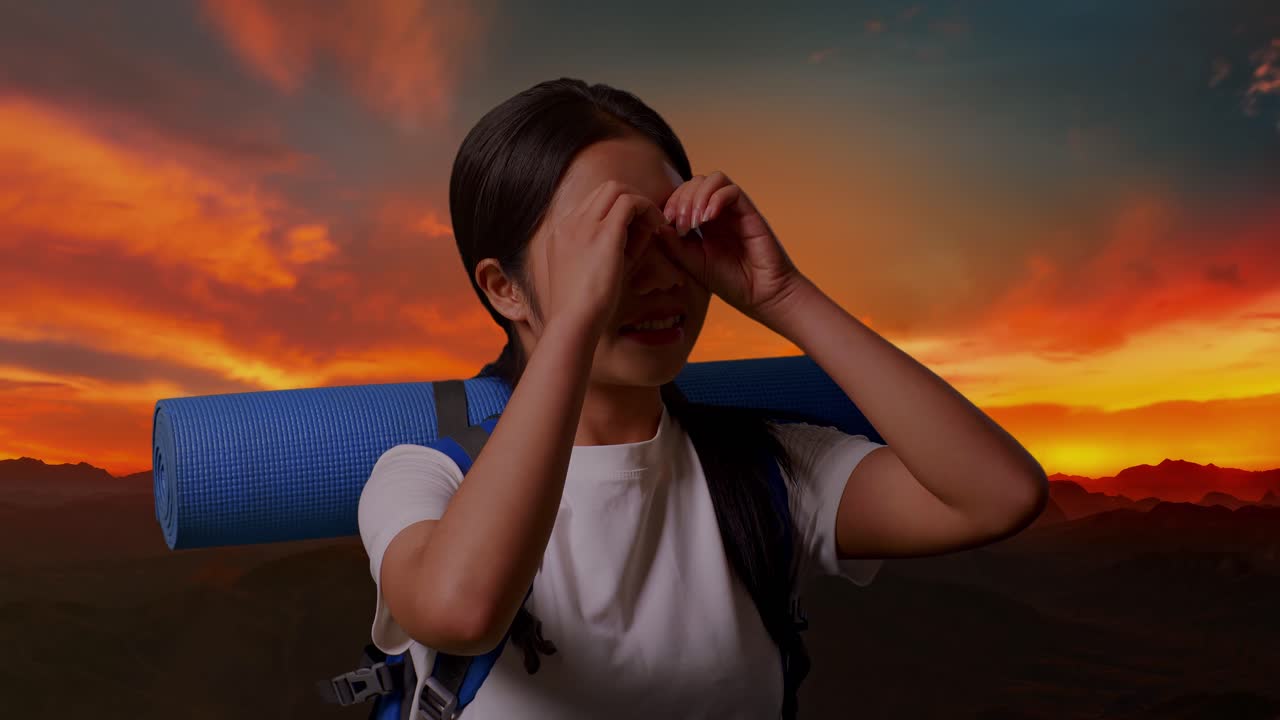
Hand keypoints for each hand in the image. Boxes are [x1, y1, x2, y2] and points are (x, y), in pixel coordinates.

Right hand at [542, 180, 677, 338]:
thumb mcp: (599, 272)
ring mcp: (583, 225)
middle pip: (604, 189)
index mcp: (561, 233)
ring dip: (639, 201)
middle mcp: (569, 223)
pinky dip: (646, 208)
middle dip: (631, 199)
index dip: (619, 211)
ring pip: (616, 189)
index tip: (636, 229)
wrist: (573, 322)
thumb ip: (619, 249)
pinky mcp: (603, 233)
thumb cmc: (587, 308)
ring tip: (655, 223)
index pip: (593, 204)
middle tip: (649, 222)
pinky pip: (629, 203)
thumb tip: (645, 229)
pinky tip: (657, 226)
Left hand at [658, 171, 804, 322]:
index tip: (666, 224)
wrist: (762, 296)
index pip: (683, 195)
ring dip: (697, 196)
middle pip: (695, 182)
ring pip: (713, 179)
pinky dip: (716, 199)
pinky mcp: (749, 212)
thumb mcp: (693, 264)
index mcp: (704, 222)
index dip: (671, 203)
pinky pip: (731, 190)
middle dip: (682, 199)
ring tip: (694, 222)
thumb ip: (674, 245)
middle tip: (681, 225)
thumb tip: (657, 224)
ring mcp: (734, 210)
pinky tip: (708, 219)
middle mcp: (719, 212)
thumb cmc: (731, 283)